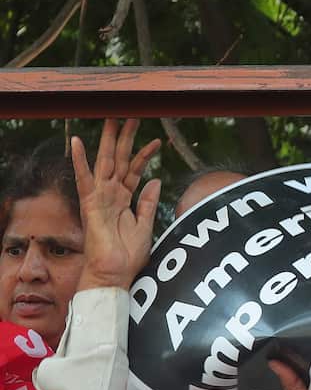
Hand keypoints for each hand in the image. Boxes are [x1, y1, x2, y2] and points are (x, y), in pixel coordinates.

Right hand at [71, 118, 161, 291]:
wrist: (114, 274)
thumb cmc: (127, 256)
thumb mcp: (145, 225)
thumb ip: (149, 202)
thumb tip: (155, 180)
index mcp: (123, 199)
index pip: (135, 170)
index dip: (145, 154)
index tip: (156, 139)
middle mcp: (110, 194)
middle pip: (120, 160)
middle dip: (126, 138)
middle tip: (132, 115)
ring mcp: (99, 197)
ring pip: (105, 162)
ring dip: (109, 140)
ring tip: (113, 118)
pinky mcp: (91, 203)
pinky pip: (84, 178)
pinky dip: (79, 159)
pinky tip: (75, 141)